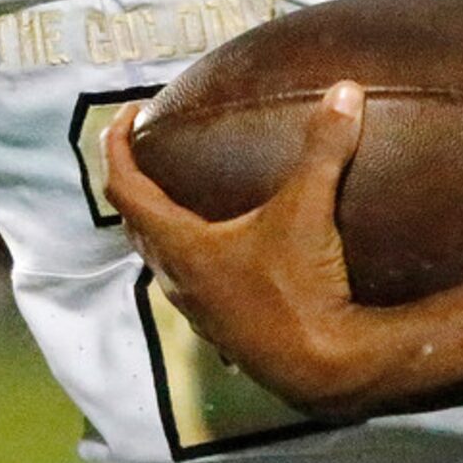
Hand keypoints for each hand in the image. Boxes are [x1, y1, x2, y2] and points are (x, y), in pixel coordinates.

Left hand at [103, 81, 373, 414]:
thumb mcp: (309, 213)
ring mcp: (196, 308)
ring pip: (159, 256)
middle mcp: (176, 278)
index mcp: (180, 246)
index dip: (116, 146)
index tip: (127, 115)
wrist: (323, 371)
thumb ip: (323, 150)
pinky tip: (225, 246)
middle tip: (147, 146)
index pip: (125, 187)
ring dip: (159, 221)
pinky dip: (191, 252)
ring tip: (179, 191)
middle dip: (133, 178)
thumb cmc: (302, 292)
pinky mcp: (220, 327)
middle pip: (134, 221)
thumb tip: (345, 92)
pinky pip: (189, 281)